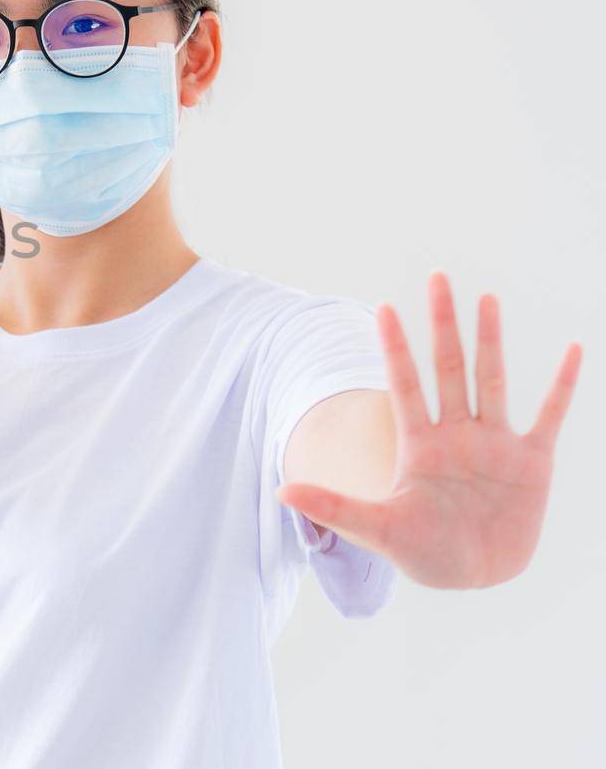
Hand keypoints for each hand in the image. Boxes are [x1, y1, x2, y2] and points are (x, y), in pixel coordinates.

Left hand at [277, 272, 582, 588]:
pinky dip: (562, 386)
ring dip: (489, 339)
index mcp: (418, 443)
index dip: (395, 348)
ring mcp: (494, 443)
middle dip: (441, 324)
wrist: (474, 577)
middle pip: (447, 367)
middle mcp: (455, 433)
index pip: (403, 384)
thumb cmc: (423, 553)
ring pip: (491, 379)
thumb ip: (334, 508)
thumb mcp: (377, 529)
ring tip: (486, 298)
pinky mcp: (531, 462)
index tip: (382, 308)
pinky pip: (549, 415)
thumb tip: (280, 493)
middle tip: (437, 278)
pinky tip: (575, 351)